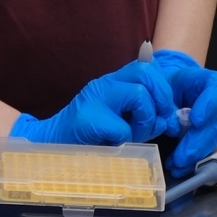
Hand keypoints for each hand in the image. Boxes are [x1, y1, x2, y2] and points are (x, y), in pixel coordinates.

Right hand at [11, 60, 178, 146]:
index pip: (148, 68)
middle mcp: (103, 84)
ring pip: (139, 95)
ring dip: (145, 121)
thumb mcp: (118, 120)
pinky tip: (113, 145)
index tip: (166, 113)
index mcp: (113, 82)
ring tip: (132, 135)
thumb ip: (141, 113)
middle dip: (162, 99)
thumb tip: (168, 118)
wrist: (48, 148)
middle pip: (146, 74)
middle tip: (160, 123)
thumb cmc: (88, 138)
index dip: (164, 89)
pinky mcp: (87, 119)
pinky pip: (122, 127)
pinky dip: (125, 140)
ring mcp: (94, 99)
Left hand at [146, 50, 216, 175]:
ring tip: (177, 165)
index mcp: (210, 81)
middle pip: (215, 122)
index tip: (196, 120)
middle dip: (197, 142)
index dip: (209, 104)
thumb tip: (169, 123)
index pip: (216, 88)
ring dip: (194, 155)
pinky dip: (191, 160)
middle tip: (181, 156)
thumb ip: (165, 95)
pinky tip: (179, 167)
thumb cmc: (167, 82)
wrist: (171, 88)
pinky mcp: (210, 134)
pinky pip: (205, 148)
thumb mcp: (163, 80)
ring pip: (211, 139)